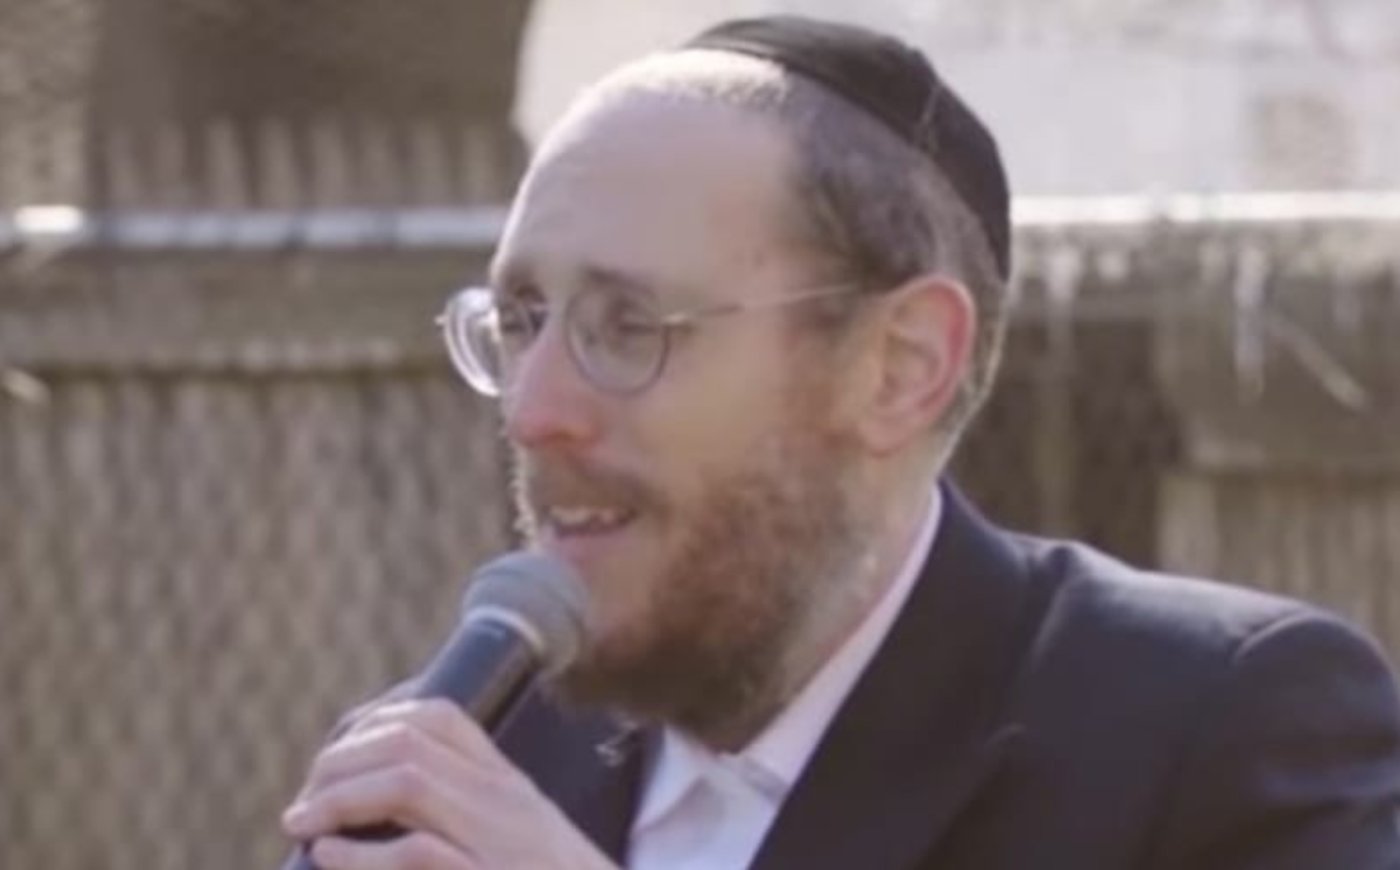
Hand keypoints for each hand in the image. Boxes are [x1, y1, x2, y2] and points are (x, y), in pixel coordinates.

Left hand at [282, 699, 618, 868]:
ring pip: (408, 779)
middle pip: (410, 740)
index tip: (334, 756)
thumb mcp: (519, 846)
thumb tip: (396, 827)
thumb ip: (471, 822)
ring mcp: (501, 842)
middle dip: (340, 761)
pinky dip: (360, 856)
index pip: (441, 717)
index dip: (373, 723)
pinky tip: (329, 859)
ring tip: (303, 823)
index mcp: (511, 789)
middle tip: (304, 801)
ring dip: (339, 797)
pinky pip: (418, 852)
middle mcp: (506, 804)